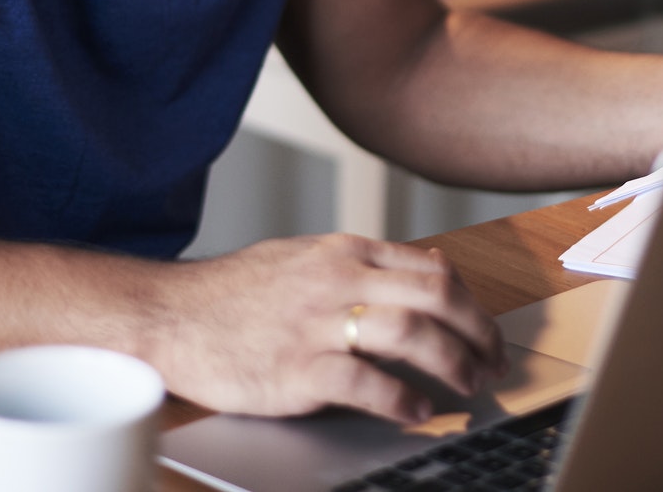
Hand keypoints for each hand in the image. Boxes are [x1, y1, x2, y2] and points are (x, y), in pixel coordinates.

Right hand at [154, 233, 506, 423]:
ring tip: (468, 387)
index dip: (472, 304)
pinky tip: (414, 410)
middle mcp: (338, 279)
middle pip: (435, 296)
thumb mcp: (306, 257)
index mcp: (344, 252)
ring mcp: (317, 323)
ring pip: (412, 332)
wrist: (169, 316)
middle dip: (478, 333)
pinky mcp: (296, 368)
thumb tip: (430, 266)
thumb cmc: (235, 294)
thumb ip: (366, 263)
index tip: (487, 333)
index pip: (432, 269)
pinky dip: (401, 398)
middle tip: (493, 364)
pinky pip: (366, 381)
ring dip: (453, 363)